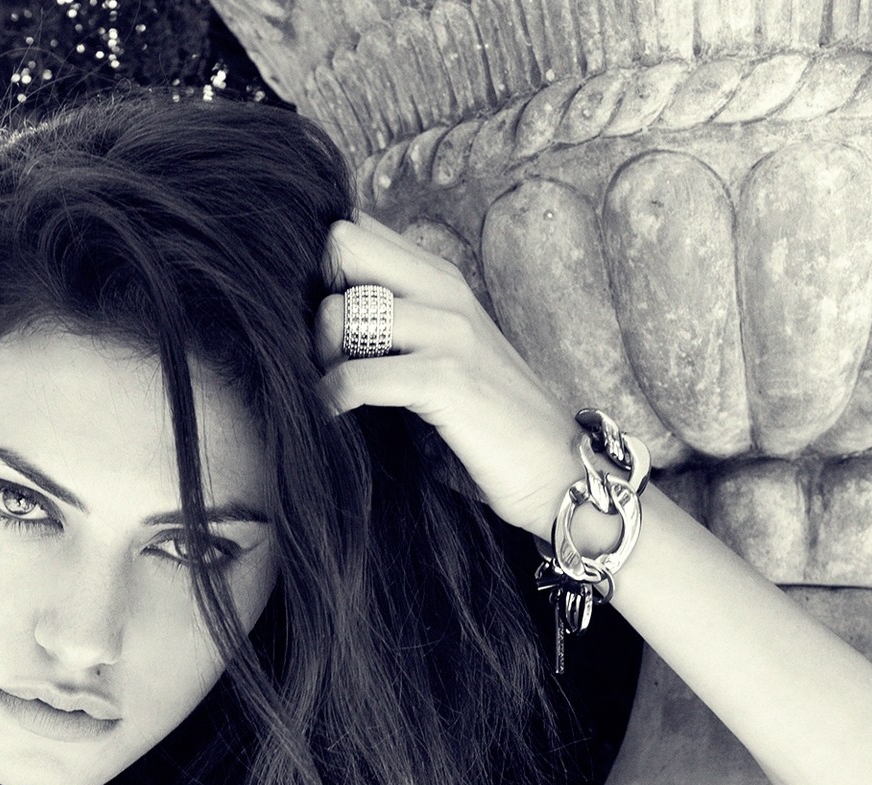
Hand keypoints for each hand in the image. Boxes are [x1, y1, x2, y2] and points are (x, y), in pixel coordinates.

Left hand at [316, 213, 582, 540]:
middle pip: (340, 244)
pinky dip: (331, 400)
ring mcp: (449, 330)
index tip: (324, 320)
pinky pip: (356, 377)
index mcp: (441, 277)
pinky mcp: (445, 379)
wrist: (558, 470)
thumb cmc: (486, 420)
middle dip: (314, 295)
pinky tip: (335, 417)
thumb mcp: (439, 353)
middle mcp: (444, 289)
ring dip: (319, 356)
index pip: (358, 226)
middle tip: (323, 350)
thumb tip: (318, 314)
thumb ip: (394, 323)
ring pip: (338, 311)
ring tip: (333, 390)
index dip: (324, 268)